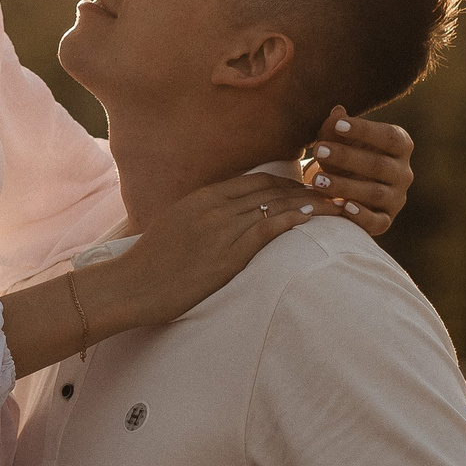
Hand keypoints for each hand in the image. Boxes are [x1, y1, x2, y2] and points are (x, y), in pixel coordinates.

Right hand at [85, 171, 339, 332]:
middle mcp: (213, 206)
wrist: (130, 285)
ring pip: (275, 205)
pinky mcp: (227, 253)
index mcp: (200, 197)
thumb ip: (199, 217)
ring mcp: (221, 228)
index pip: (253, 180)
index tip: (305, 186)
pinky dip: (293, 219)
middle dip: (305, 188)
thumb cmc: (149, 265)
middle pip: (270, 188)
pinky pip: (267, 228)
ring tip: (335, 204)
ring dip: (309, 202)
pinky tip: (312, 217)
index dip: (285, 181)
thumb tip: (218, 221)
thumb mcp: (173, 227)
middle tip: (331, 192)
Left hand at [299, 106, 413, 233]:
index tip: (338, 125)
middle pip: (379, 165)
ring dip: (345, 186)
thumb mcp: (337, 141)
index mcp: (400, 147)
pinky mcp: (385, 220)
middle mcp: (403, 173)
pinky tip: (343, 207)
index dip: (365, 130)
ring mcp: (396, 198)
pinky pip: (377, 221)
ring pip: (375, 193)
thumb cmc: (343, 158)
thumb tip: (337, 112)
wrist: (344, 191)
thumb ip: (335, 128)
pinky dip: (362, 216)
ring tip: (317, 180)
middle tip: (319, 150)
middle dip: (347, 157)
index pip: (390, 137)